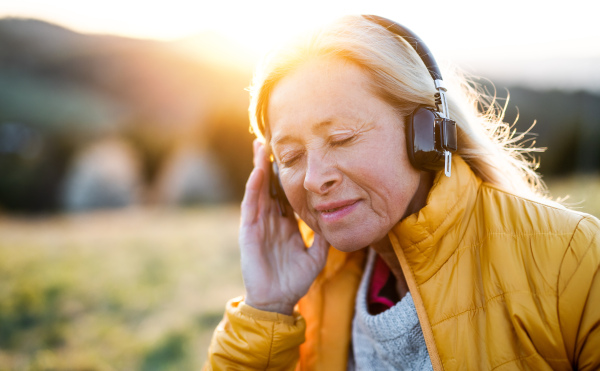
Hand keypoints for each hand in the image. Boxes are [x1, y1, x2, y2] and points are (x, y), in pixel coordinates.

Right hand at [239, 140, 329, 314]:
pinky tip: (258, 171)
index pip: (285, 193)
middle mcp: (270, 220)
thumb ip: (324, 235)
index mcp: (285, 224)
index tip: (292, 154)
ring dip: (258, 168)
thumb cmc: (295, 279)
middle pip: (269, 186)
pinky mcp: (249, 231)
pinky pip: (251, 205)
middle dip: (269, 164)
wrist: (278, 300)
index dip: (287, 175)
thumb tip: (336, 218)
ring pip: (258, 189)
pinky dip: (254, 187)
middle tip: (270, 140)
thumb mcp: (317, 254)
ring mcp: (258, 224)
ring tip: (260, 146)